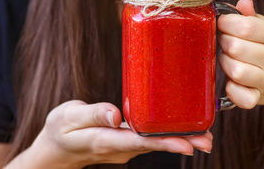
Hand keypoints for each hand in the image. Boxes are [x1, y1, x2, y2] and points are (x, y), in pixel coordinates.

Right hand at [29, 100, 212, 167]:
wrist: (56, 150)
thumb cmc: (61, 130)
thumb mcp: (68, 117)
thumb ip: (92, 114)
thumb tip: (116, 114)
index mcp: (104, 141)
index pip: (138, 142)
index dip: (164, 143)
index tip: (187, 145)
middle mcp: (118, 148)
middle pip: (153, 145)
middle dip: (181, 143)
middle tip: (207, 141)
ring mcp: (122, 149)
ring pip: (153, 144)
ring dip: (178, 140)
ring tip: (204, 136)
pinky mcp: (125, 144)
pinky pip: (148, 140)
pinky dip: (166, 135)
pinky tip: (180, 129)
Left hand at [217, 0, 263, 108]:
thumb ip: (253, 16)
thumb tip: (242, 2)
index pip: (245, 26)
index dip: (226, 23)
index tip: (223, 23)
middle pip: (235, 47)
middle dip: (223, 41)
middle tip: (226, 40)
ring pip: (234, 70)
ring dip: (224, 61)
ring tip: (229, 56)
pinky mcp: (259, 96)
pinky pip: (240, 96)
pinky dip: (231, 89)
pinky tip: (231, 80)